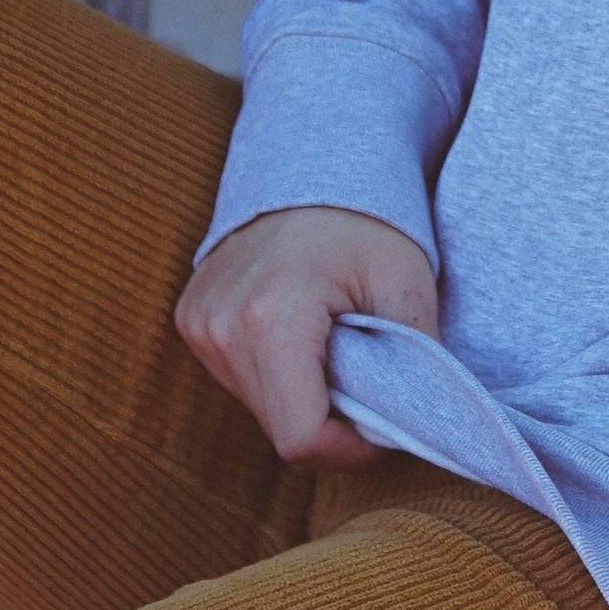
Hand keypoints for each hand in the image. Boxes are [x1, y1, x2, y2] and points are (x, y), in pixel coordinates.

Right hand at [174, 203, 438, 470]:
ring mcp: (197, 323)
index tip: (387, 423)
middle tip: (371, 381)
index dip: (351, 448)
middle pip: (280, 429)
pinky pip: (240, 380)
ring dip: (304, 398)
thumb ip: (413, 366)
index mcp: (270, 317)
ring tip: (337, 349)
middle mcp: (219, 326)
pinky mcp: (191, 320)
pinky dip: (279, 375)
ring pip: (260, 410)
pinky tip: (304, 337)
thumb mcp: (407, 286)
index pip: (302, 439)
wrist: (314, 160)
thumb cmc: (369, 220)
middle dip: (332, 422)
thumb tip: (417, 430)